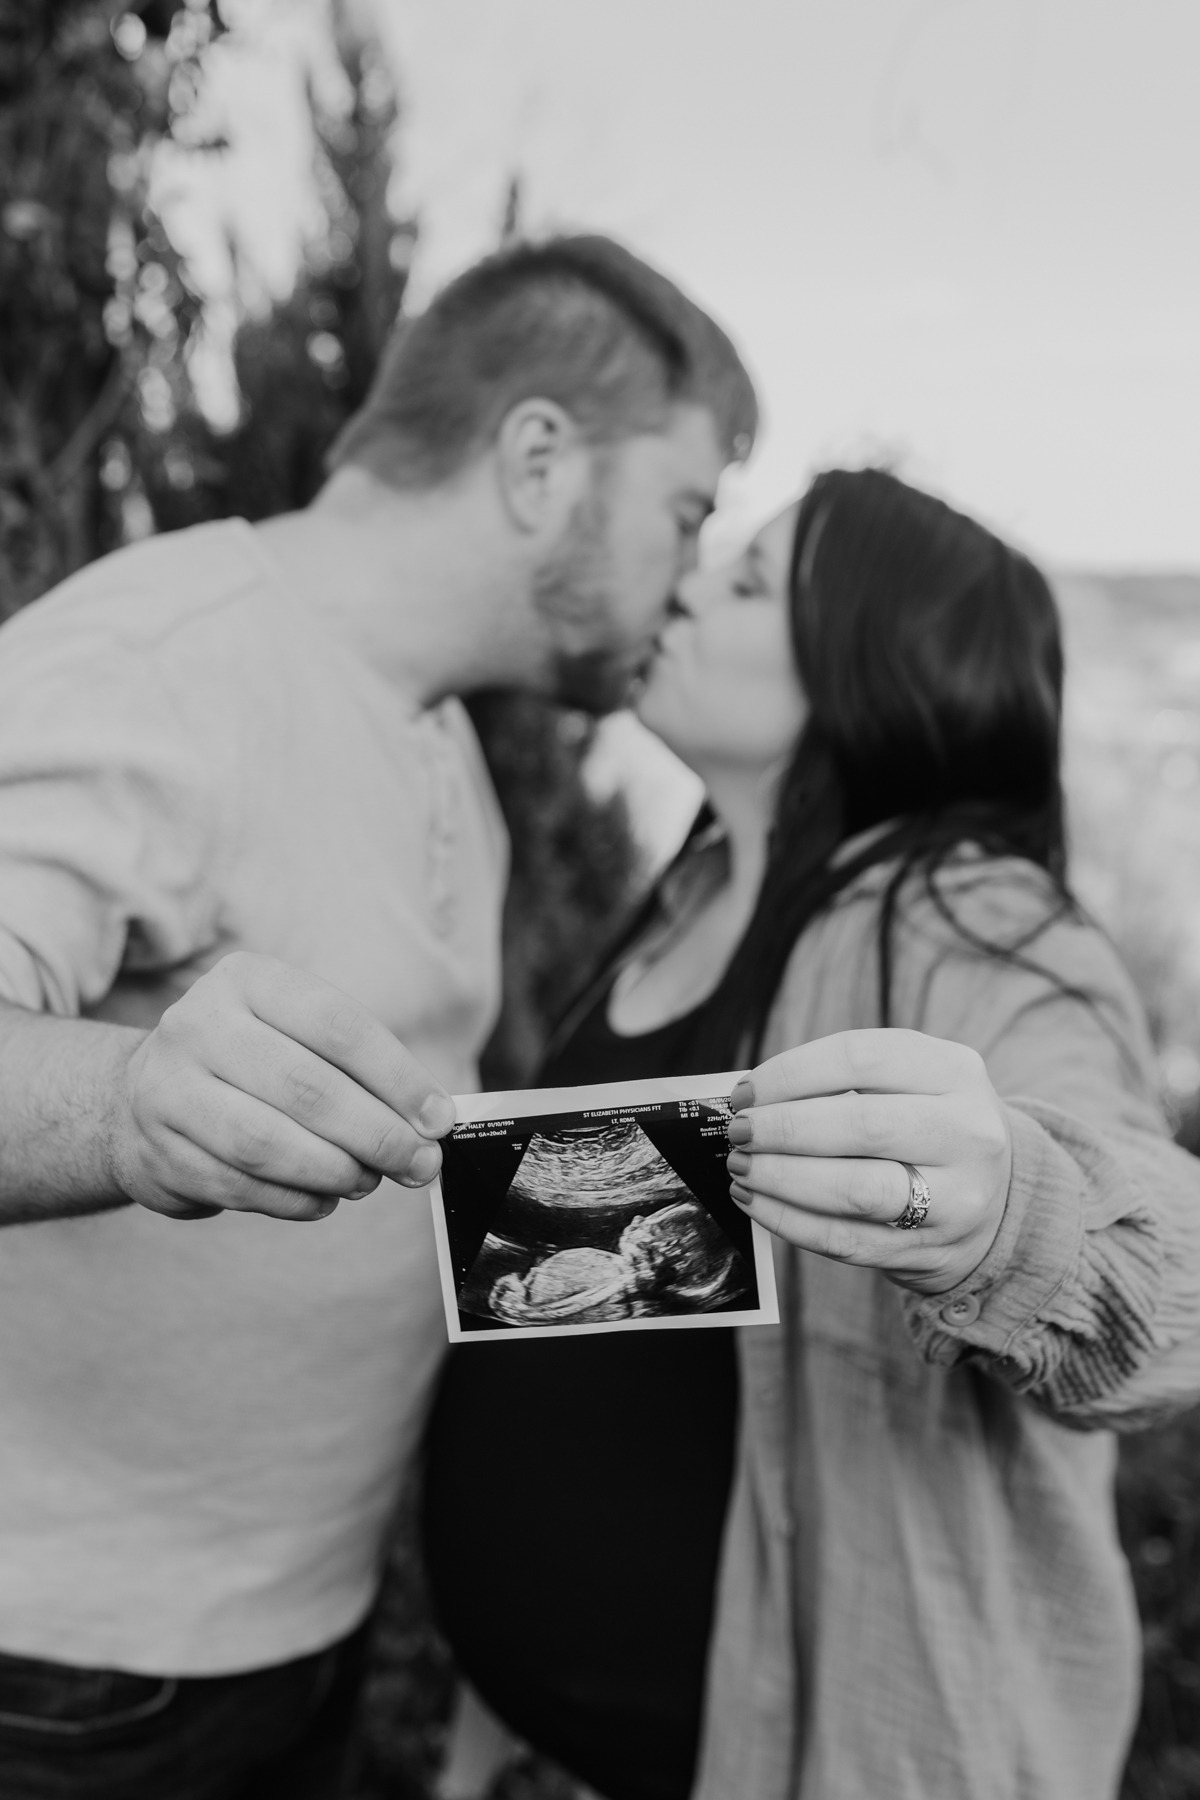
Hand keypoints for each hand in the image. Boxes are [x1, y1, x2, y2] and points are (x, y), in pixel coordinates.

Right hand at [101, 953, 455, 1222]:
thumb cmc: (248, 1062)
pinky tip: (324, 1198)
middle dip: (377, 1135)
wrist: (137, 1097)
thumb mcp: (295, 1033)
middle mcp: (198, 1026)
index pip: (339, 1027)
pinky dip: (296, 1200)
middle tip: (419, 1164)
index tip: (439, 1119)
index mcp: (246, 980)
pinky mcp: (157, 1152)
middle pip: (307, 1089)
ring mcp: (169, 1090)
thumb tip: (429, 1122)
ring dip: (336, 1172)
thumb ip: (359, 1069)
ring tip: (369, 1181)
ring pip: (269, 1144)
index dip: (398, 1078)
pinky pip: (242, 1187)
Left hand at [725, 1029, 1011, 1294]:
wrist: (998, 1203)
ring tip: (742, 1169)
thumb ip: (843, 1083)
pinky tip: (758, 1204)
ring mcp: (957, 1198)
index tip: (744, 1092)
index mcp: (955, 1071)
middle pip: (861, 1125)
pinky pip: (847, 1239)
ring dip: (781, 1178)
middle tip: (738, 1133)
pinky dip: (790, 1221)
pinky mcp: (932, 1251)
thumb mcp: (910, 1084)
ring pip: (855, 1189)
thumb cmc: (926, 1128)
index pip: (860, 1058)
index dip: (790, 1073)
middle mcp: (967, 1132)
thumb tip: (751, 1100)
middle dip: (782, 1129)